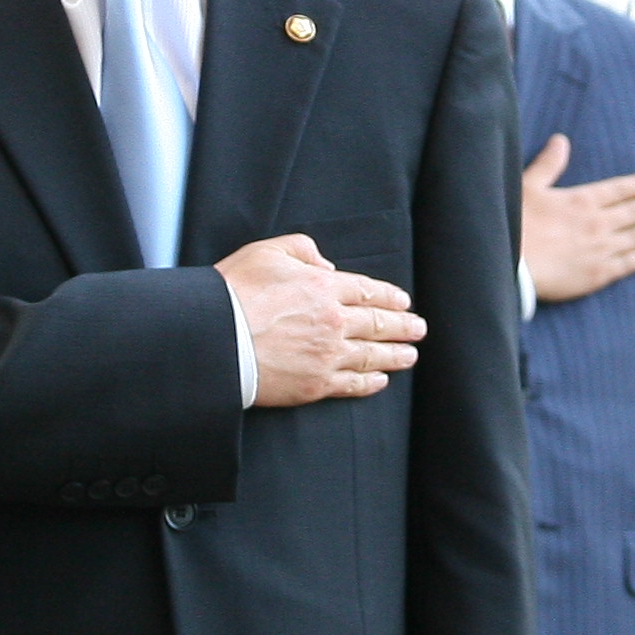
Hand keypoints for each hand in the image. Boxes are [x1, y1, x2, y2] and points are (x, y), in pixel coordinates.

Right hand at [220, 235, 424, 404]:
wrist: (215, 340)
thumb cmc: (234, 292)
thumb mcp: (267, 252)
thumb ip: (302, 249)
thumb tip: (327, 266)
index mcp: (325, 288)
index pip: (369, 292)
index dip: (390, 297)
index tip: (404, 301)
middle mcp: (334, 322)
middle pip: (378, 324)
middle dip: (403, 326)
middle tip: (419, 329)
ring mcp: (327, 356)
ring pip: (372, 356)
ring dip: (395, 355)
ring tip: (410, 355)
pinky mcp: (315, 384)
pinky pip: (352, 384)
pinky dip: (370, 383)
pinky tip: (381, 381)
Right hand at [520, 136, 634, 303]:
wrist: (511, 266)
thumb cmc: (515, 224)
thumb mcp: (528, 187)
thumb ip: (548, 164)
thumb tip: (561, 140)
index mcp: (582, 200)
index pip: (620, 190)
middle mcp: (597, 223)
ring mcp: (601, 249)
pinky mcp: (598, 274)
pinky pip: (629, 263)